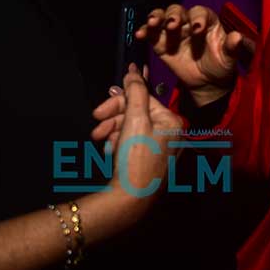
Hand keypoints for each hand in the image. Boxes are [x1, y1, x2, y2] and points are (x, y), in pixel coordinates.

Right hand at [90, 64, 181, 201]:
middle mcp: (172, 135)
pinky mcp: (151, 162)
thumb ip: (136, 92)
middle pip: (138, 113)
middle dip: (114, 116)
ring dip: (113, 130)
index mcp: (172, 122)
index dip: (121, 98)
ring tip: (100, 140)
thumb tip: (134, 71)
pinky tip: (108, 151)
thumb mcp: (135, 120)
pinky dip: (118, 143)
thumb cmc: (136, 158)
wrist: (130, 199)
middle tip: (96, 120)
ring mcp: (162, 150)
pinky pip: (133, 144)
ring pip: (132, 129)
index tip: (105, 97)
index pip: (145, 99)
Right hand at [137, 3, 244, 105]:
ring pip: (162, 18)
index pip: (200, 13)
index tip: (197, 29)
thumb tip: (237, 37)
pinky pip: (151, 35)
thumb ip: (232, 47)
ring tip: (152, 23)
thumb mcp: (229, 58)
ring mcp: (173, 32)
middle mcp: (188, 22)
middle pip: (178, 11)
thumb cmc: (220, 65)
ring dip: (156, 17)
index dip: (198, 18)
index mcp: (206, 21)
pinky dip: (144, 32)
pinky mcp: (161, 44)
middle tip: (173, 24)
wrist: (208, 82)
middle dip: (174, 15)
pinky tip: (140, 34)